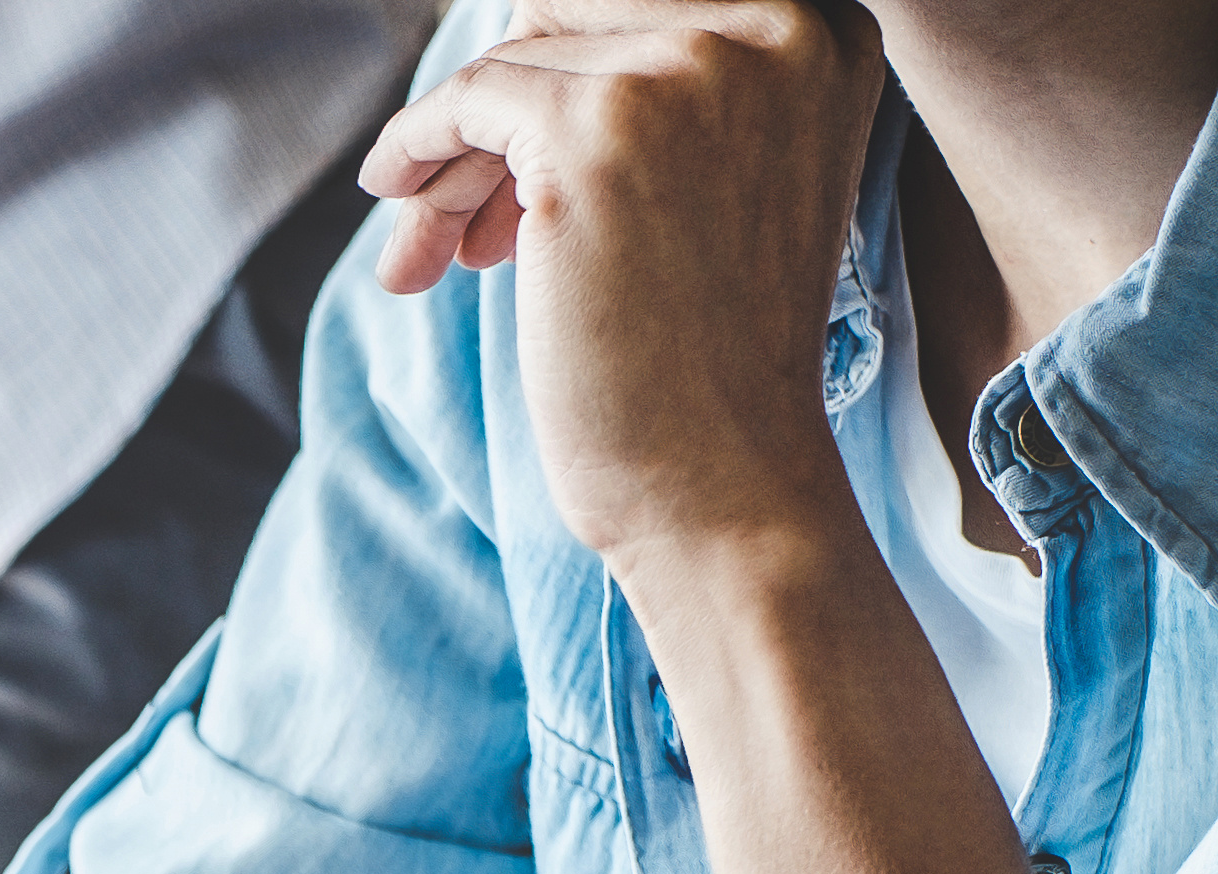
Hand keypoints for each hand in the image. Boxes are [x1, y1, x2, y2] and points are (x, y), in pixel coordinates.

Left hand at [359, 1, 886, 571]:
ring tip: (434, 245)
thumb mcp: (721, 176)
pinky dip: (416, 147)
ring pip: (512, 64)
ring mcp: (688, 73)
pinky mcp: (596, 134)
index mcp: (823, 31)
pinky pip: (466, 99)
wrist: (721, 483)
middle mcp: (775, 29)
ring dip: (458, 157)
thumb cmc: (709, 354)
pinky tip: (395, 198)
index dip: (564, 68)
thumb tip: (517, 25)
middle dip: (503, 108)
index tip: (517, 151)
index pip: (638, 0)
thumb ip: (661, 84)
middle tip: (461, 208)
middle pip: (570, 14)